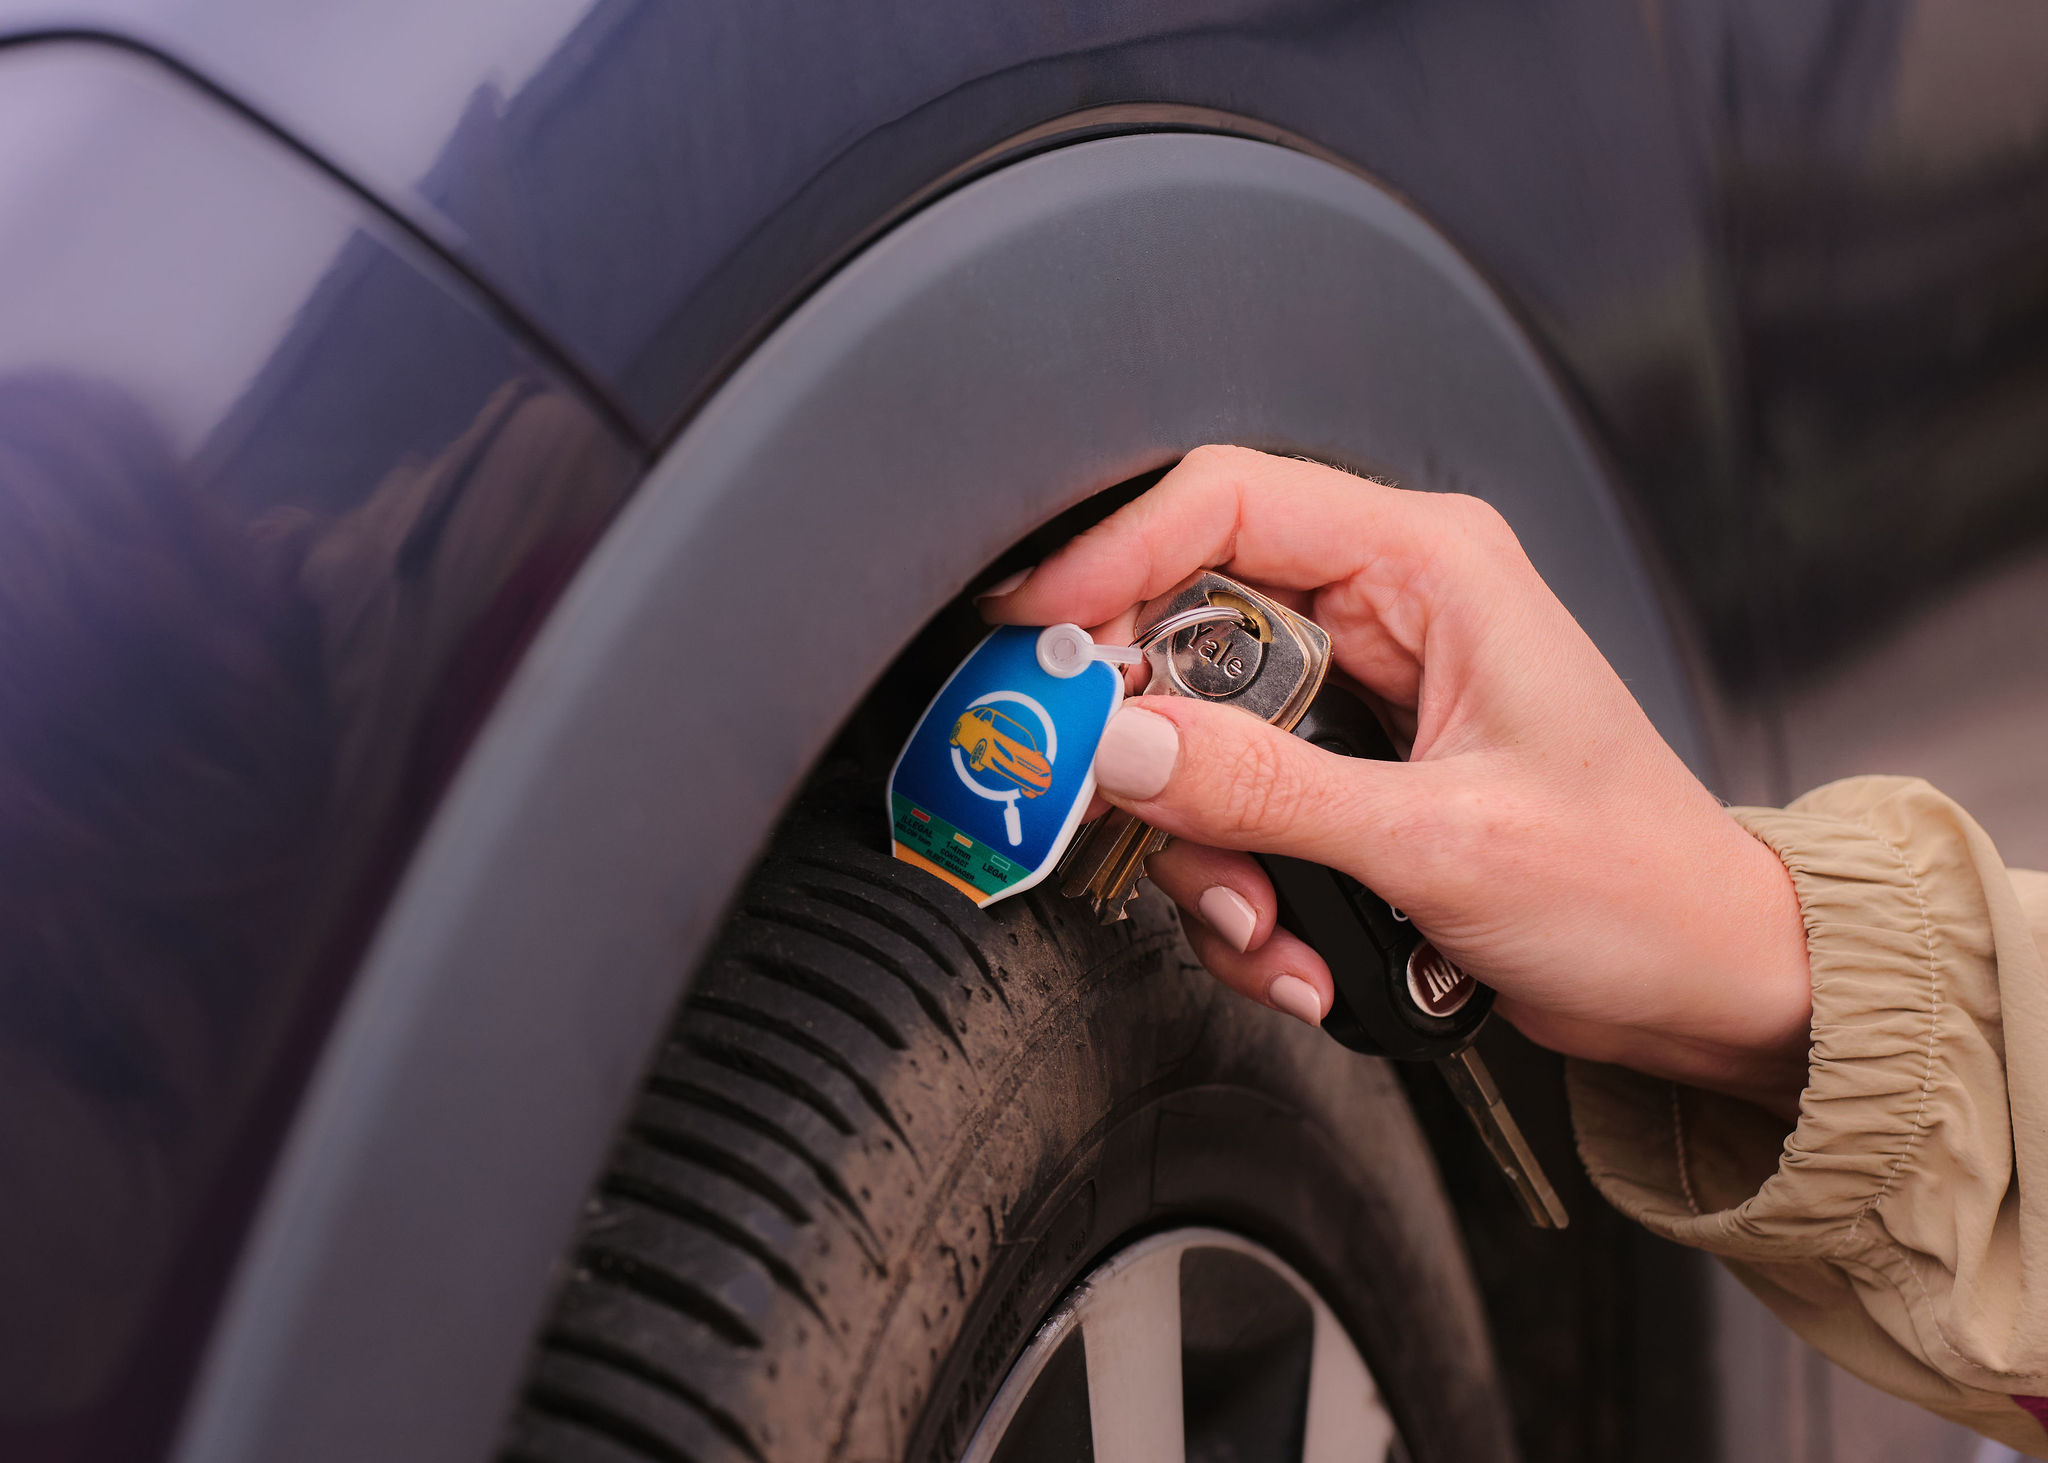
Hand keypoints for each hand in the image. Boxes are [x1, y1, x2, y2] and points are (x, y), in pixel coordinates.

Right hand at [981, 446, 1812, 1117]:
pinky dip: (1242, 893)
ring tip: (1269, 935)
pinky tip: (1299, 956)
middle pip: (1188, 633)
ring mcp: (1359, 700)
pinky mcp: (1346, 777)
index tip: (1036, 632)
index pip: (1227, 503)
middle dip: (1160, 756)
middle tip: (1133, 822)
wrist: (1704, 981)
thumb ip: (1268, 791)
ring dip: (1208, 856)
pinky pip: (1235, 812)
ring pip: (1198, 742)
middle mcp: (1387, 614)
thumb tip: (1125, 743)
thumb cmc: (1638, 886)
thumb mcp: (1442, 840)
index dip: (1113, 554)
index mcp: (1430, 568)